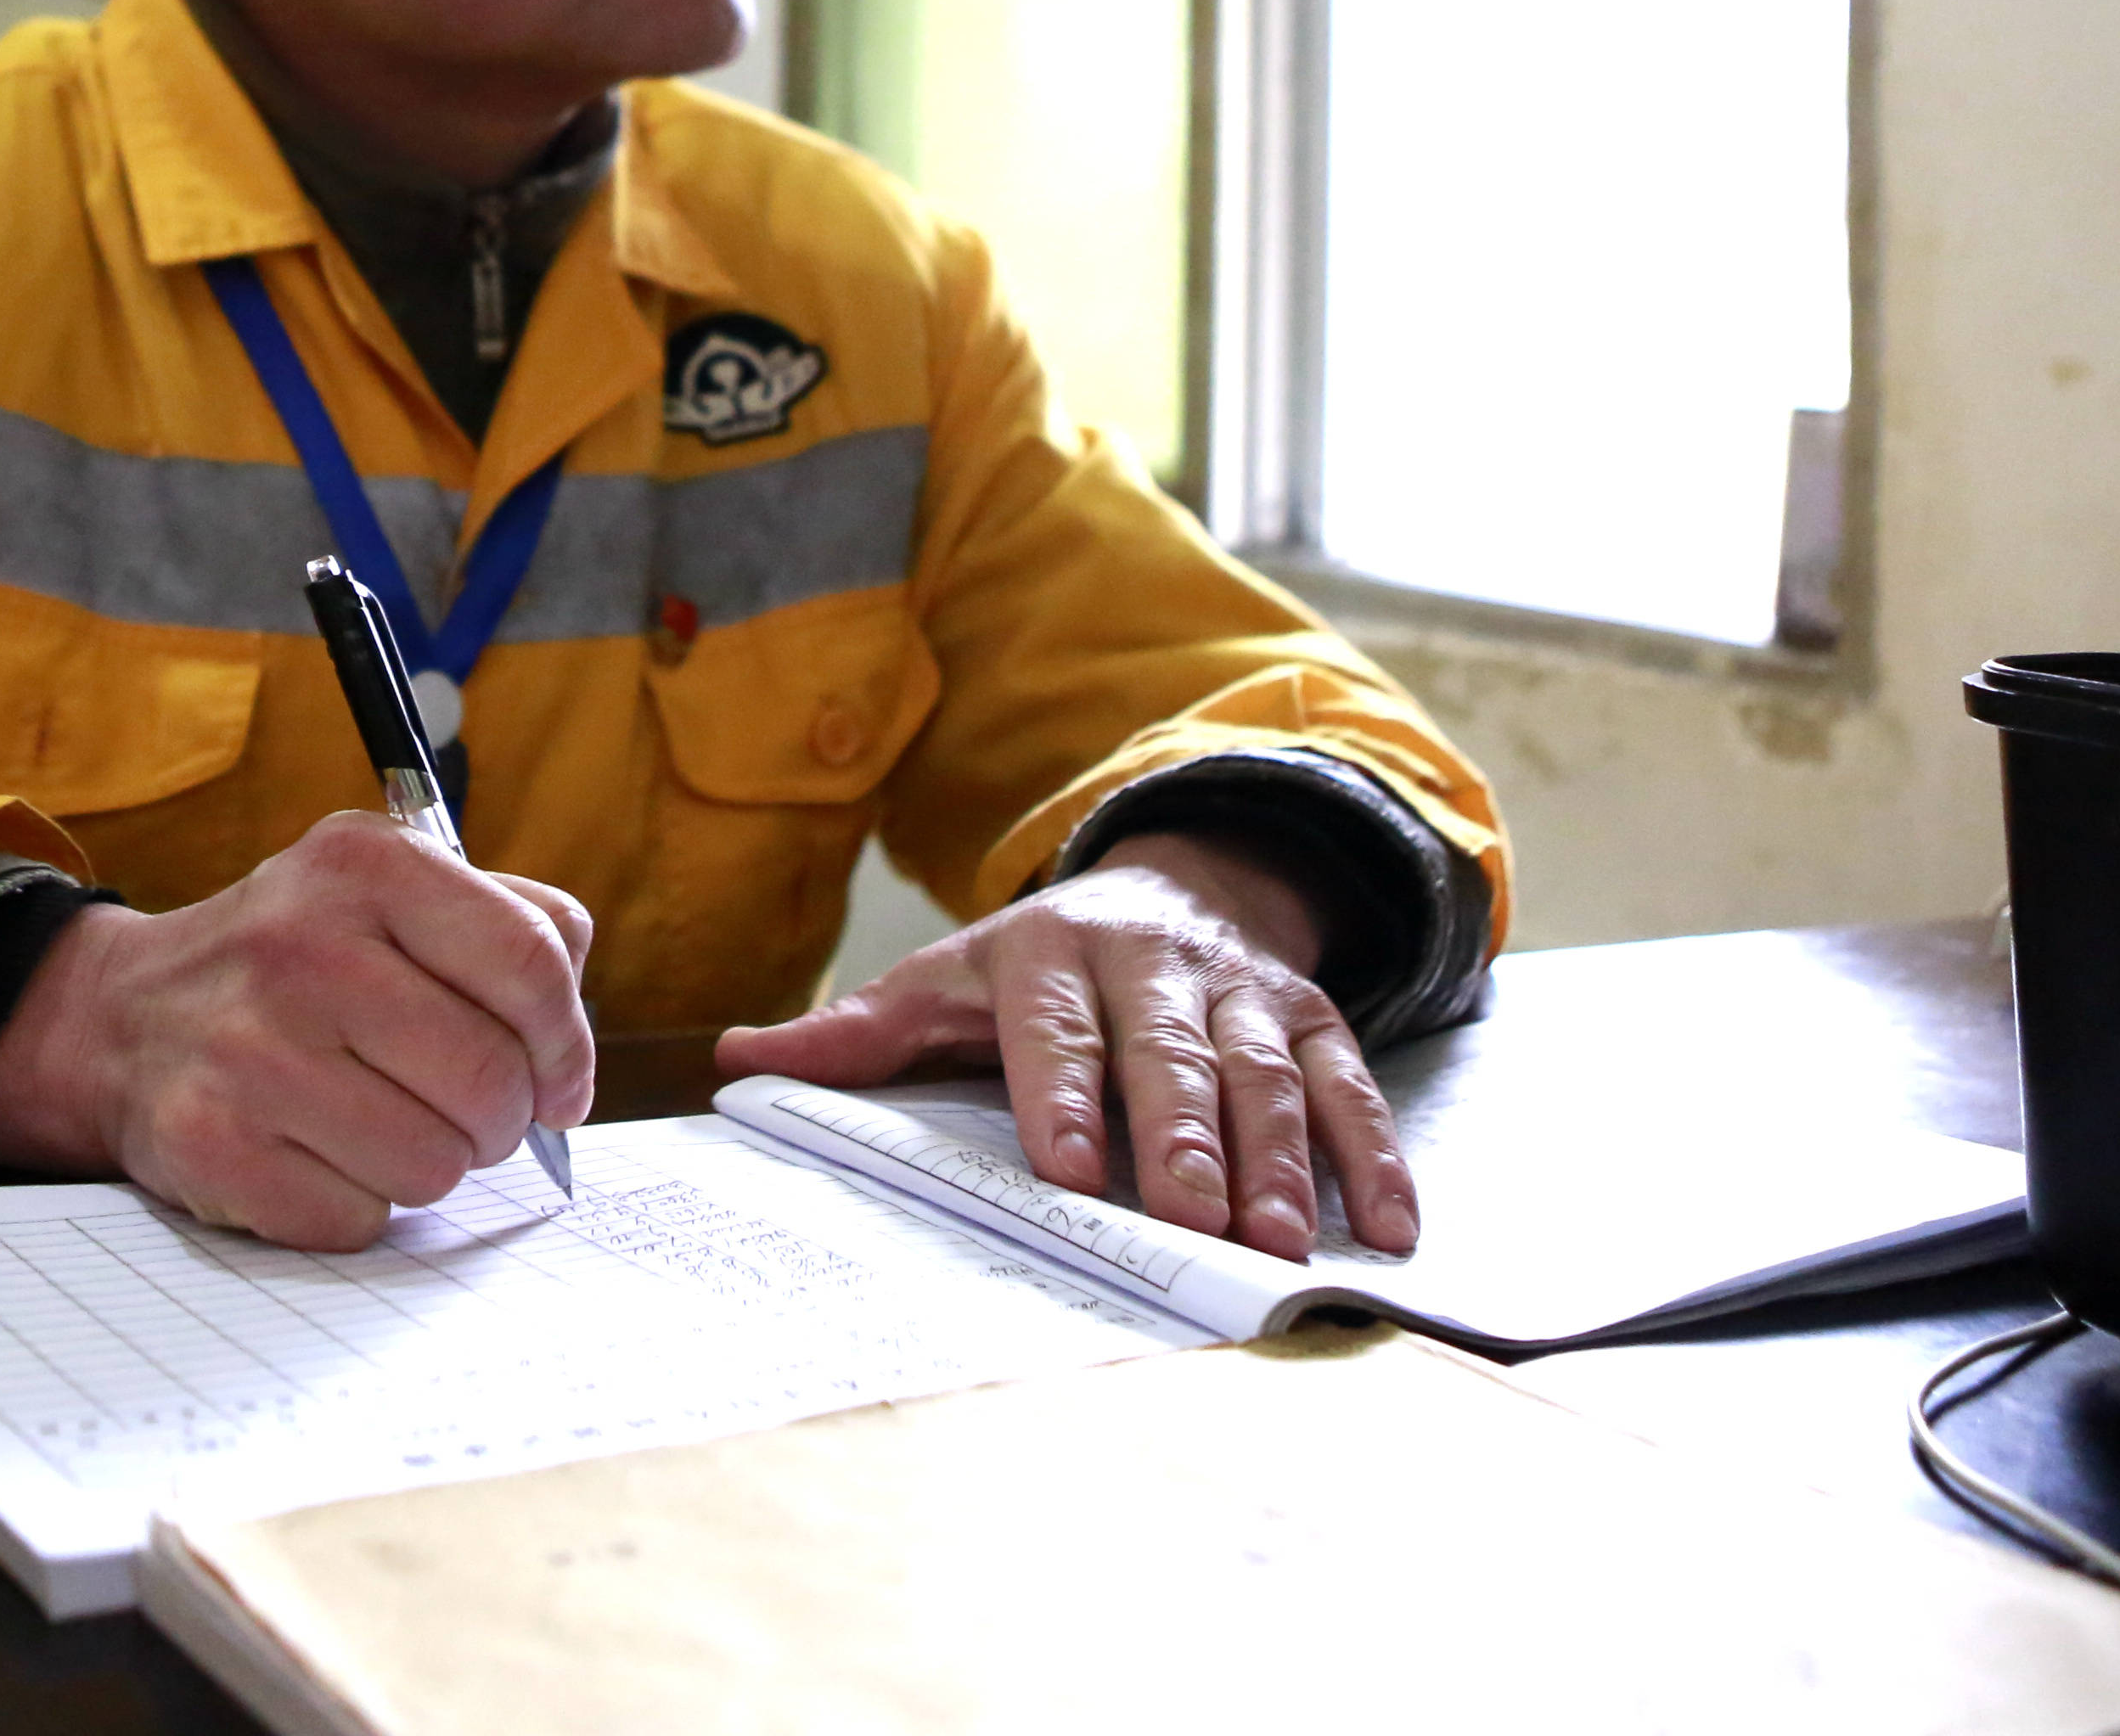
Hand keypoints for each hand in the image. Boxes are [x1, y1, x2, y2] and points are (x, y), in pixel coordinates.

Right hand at [0, 808, 597, 1250]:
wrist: (126, 1016)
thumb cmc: (296, 962)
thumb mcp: (392, 892)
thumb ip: (512, 925)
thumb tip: (569, 1055)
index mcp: (363, 862)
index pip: (532, 964)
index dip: (567, 1046)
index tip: (559, 1085)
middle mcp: (300, 945)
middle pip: (491, 1081)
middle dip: (496, 1119)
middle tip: (458, 1111)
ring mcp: (249, 1048)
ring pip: (435, 1165)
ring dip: (424, 1164)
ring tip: (372, 1121)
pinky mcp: (213, 1145)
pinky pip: (360, 1218)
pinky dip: (353, 1203)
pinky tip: (311, 1153)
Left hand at [713, 833, 1411, 1260]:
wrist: (1171, 882)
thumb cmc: (1033, 970)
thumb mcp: (940, 984)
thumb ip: (854, 1033)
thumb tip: (735, 1056)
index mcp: (1048, 955)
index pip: (1054, 1027)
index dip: (1063, 1092)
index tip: (1068, 1165)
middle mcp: (1152, 961)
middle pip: (1169, 1050)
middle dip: (1182, 1132)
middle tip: (1191, 1216)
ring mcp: (1239, 988)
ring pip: (1263, 1069)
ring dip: (1276, 1155)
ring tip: (1274, 1238)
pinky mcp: (1309, 1014)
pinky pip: (1348, 1082)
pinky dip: (1372, 1154)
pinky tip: (1384, 1226)